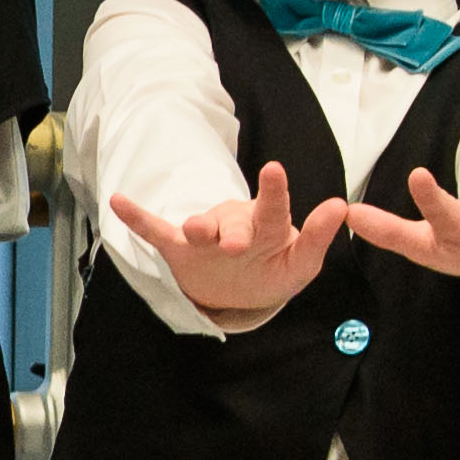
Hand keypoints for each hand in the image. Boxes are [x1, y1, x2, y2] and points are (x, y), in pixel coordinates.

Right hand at [116, 163, 344, 327]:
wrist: (241, 288)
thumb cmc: (274, 269)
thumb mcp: (301, 263)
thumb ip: (318, 237)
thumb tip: (340, 206)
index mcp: (268, 228)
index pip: (274, 209)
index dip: (275, 191)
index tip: (273, 170)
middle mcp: (235, 226)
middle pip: (232, 223)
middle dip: (231, 232)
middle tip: (234, 245)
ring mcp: (205, 236)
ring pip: (198, 226)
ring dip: (196, 227)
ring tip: (194, 231)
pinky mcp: (179, 247)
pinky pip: (155, 231)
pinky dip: (137, 218)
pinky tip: (118, 201)